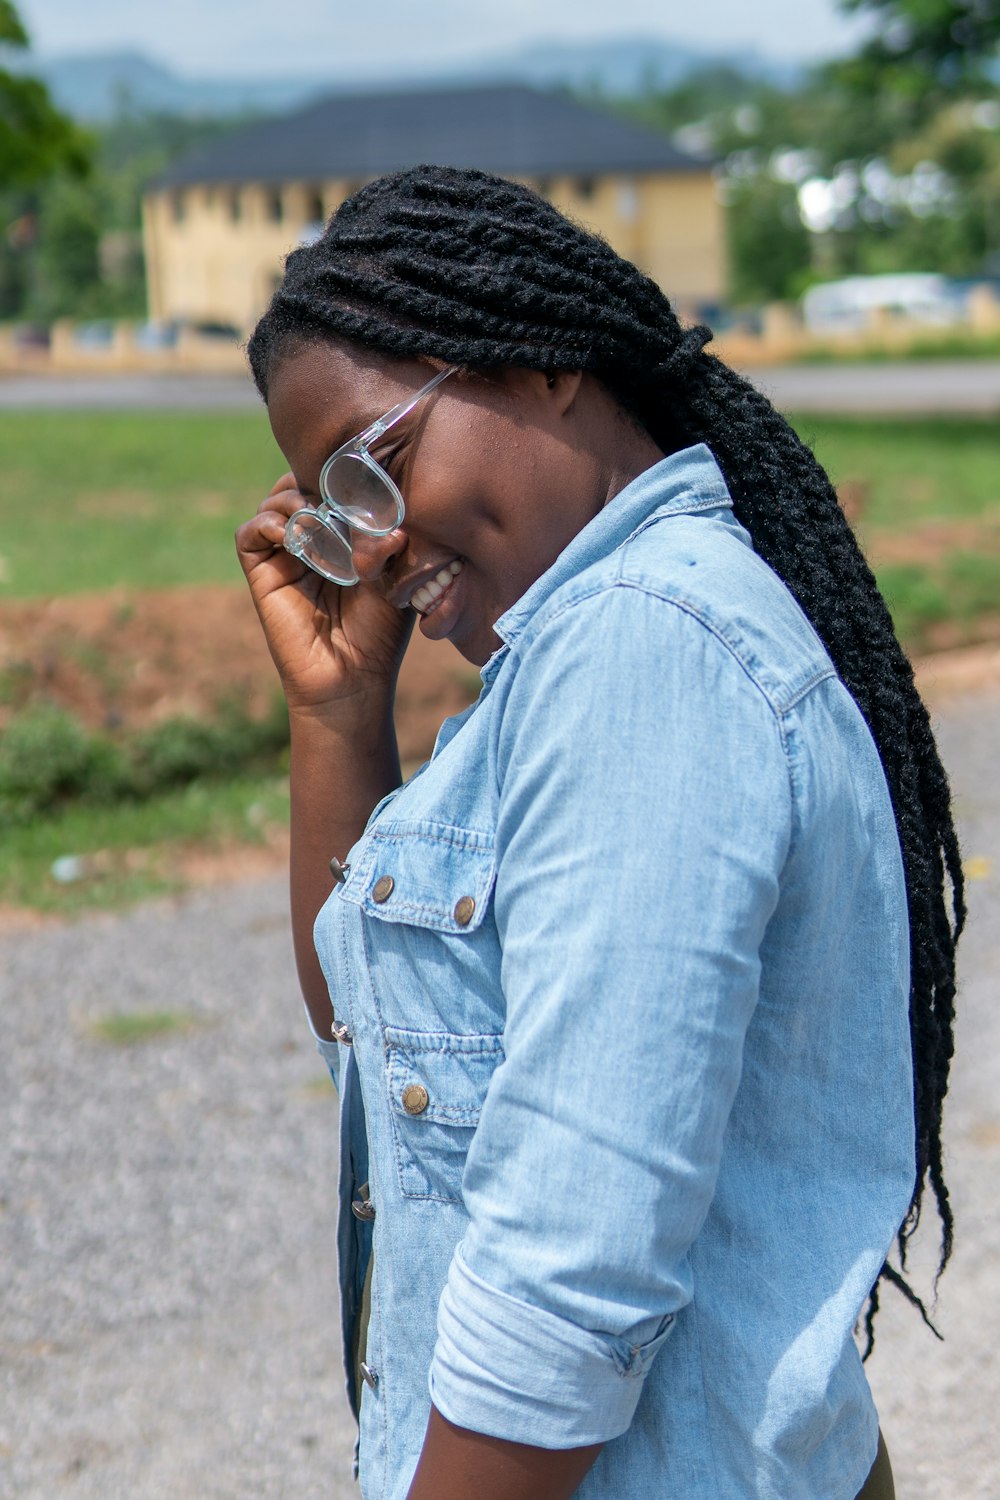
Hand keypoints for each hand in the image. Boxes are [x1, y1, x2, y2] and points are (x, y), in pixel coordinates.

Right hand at [235, 473, 413, 715]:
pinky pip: (250, 534)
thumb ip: (390, 544)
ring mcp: (283, 557)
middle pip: (297, 486)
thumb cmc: (381, 633)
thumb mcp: (394, 579)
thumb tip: (390, 522)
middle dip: (315, 482)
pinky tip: (294, 534)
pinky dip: (267, 523)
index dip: (339, 476)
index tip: (361, 478)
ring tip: (318, 516)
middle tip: (337, 495)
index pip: (329, 488)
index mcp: (340, 537)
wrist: (354, 679)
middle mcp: (310, 542)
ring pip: (272, 503)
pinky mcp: (262, 576)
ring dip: (293, 499)